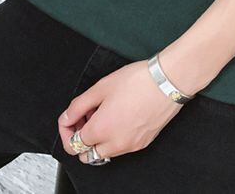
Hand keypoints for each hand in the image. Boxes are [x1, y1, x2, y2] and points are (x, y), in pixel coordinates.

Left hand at [58, 58, 182, 161]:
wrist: (167, 82)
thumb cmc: (138, 81)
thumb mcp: (101, 87)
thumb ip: (78, 105)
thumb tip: (67, 118)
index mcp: (101, 130)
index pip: (72, 144)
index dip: (66, 129)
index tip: (70, 117)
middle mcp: (115, 144)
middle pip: (86, 154)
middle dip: (81, 137)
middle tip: (86, 116)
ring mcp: (130, 146)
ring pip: (103, 153)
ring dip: (97, 138)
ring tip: (104, 113)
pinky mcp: (143, 144)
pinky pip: (120, 148)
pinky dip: (113, 138)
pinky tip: (119, 116)